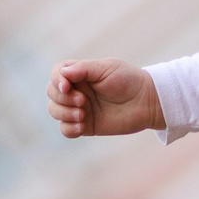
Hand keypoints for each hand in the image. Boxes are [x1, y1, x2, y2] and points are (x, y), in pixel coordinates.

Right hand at [48, 59, 163, 136]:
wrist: (147, 102)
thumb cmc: (128, 80)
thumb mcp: (106, 68)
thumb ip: (83, 69)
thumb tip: (62, 74)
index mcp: (80, 74)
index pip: (56, 74)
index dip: (56, 80)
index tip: (67, 86)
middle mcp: (76, 90)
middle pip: (51, 93)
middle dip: (62, 98)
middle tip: (83, 101)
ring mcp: (79, 108)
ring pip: (54, 111)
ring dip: (64, 113)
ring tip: (83, 115)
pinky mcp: (86, 126)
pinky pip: (65, 129)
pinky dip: (68, 128)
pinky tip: (82, 126)